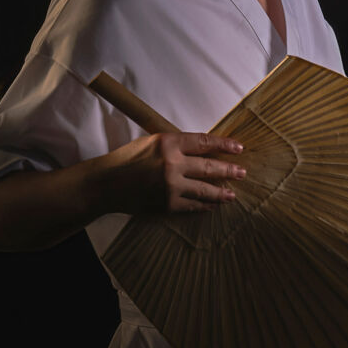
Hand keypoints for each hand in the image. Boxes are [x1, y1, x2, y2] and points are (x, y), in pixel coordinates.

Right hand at [102, 132, 246, 213]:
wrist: (105, 184)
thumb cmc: (128, 159)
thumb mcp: (153, 142)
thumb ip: (177, 145)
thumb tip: (205, 150)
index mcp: (169, 143)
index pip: (205, 142)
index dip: (224, 145)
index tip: (238, 148)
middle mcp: (172, 163)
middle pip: (210, 167)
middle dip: (229, 171)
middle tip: (242, 173)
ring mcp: (171, 185)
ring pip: (205, 189)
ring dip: (222, 192)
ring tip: (232, 194)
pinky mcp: (167, 204)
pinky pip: (192, 205)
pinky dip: (205, 205)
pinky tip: (212, 205)